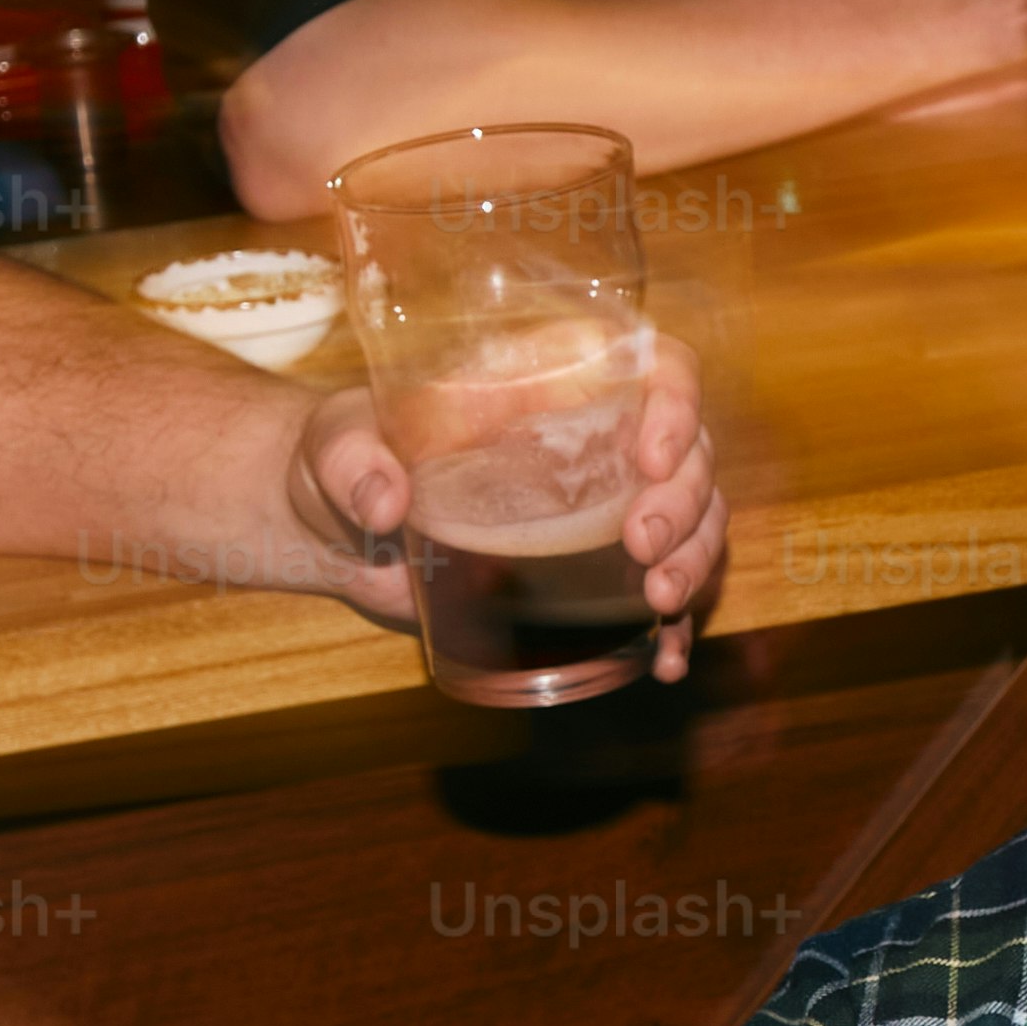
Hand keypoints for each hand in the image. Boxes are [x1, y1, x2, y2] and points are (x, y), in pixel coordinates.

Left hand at [287, 329, 725, 677]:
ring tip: (660, 601)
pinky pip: (660, 590)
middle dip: (686, 504)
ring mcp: (599, 508)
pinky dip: (676, 627)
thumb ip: (351, 462)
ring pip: (694, 519)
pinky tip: (667, 659)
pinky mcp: (588, 572)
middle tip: (644, 549)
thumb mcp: (335, 446)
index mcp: (550, 382)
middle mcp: (592, 438)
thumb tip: (386, 501)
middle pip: (689, 452)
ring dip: (695, 559)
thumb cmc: (340, 456)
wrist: (332, 528)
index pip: (651, 366)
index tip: (651, 459)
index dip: (675, 402)